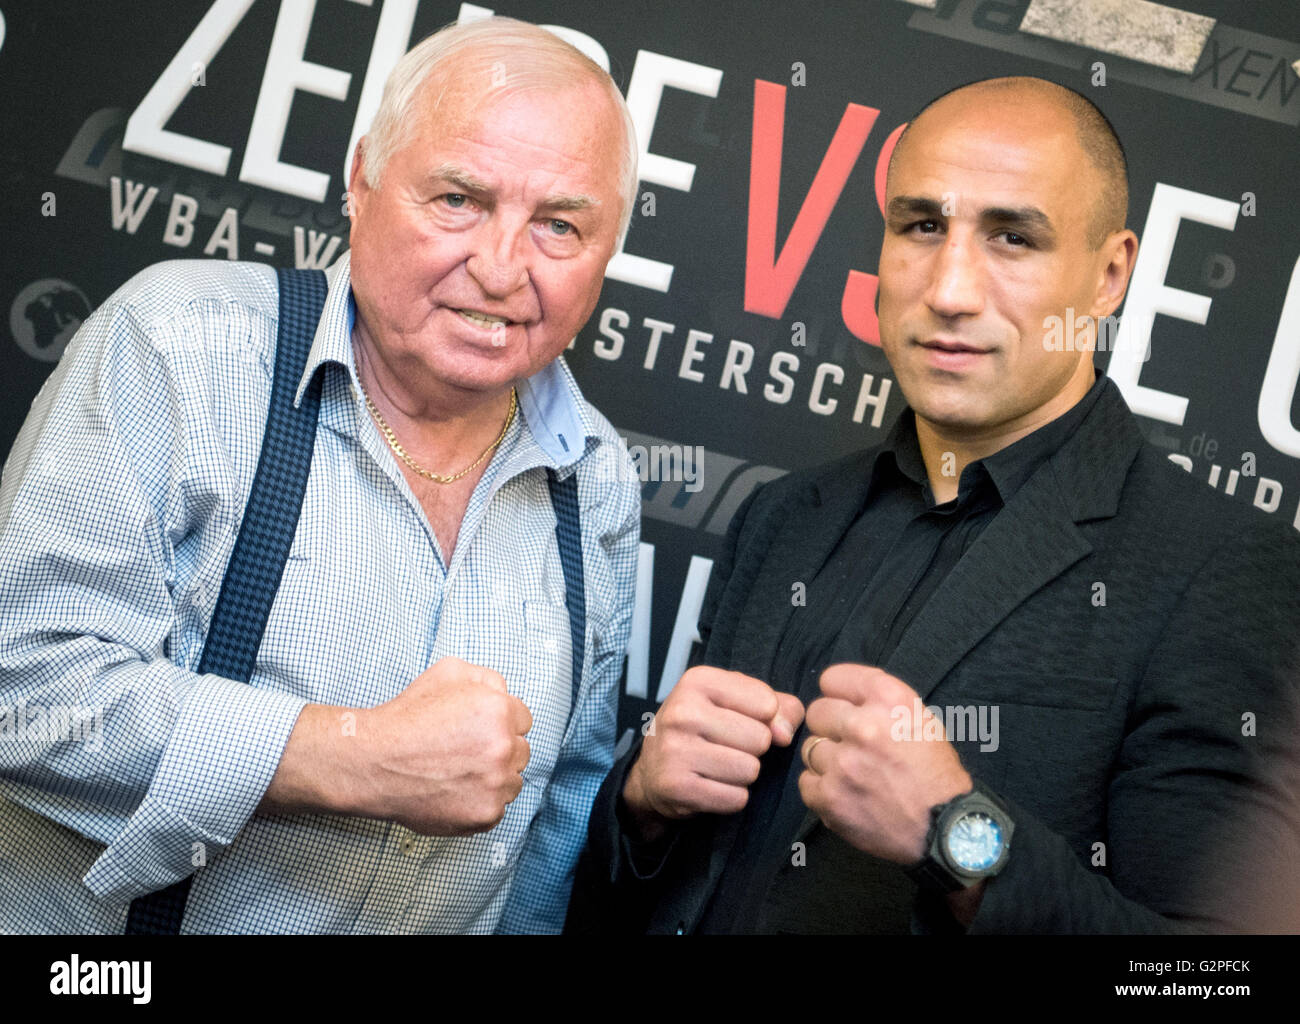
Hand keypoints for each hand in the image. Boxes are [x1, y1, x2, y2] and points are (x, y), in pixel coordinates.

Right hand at [356, 656, 532, 835]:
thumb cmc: (407, 718)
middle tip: (467, 752)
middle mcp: (503, 747)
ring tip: (459, 772)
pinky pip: (498, 808)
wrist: (375, 762)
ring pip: (513, 781)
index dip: (501, 723)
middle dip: (499, 750)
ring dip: (494, 778)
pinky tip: (456, 791)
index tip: (481, 731)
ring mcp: (496, 784)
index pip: (524, 720)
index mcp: (499, 711)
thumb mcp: (448, 673)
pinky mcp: (485, 814)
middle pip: (521, 751)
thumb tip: (505, 692)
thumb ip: (487, 678)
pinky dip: (481, 802)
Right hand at [622, 666, 804, 840]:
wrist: (652, 767)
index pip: (767, 703)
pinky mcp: (675, 786)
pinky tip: (711, 786)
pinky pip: (735, 799)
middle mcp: (682, 711)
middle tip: (727, 747)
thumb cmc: (705, 728)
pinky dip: (732, 798)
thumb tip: (784, 734)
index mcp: (698, 680)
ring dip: (743, 775)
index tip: (741, 721)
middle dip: (753, 749)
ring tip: (719, 767)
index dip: (765, 718)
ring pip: (750, 770)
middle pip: (761, 739)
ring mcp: (674, 749)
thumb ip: (779, 706)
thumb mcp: (737, 702)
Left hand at [798, 664, 970, 864]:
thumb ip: (879, 703)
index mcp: (888, 699)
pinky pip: (806, 782)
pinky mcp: (829, 797)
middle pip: (817, 713)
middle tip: (851, 746)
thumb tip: (843, 698)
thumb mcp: (921, 720)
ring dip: (826, 760)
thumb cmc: (937, 774)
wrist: (947, 828)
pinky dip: (821, 790)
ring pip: (810, 748)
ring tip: (852, 774)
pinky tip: (845, 794)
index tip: (844, 707)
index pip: (832, 679)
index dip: (838, 695)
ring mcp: (843, 763)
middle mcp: (863, 726)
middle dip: (831, 727)